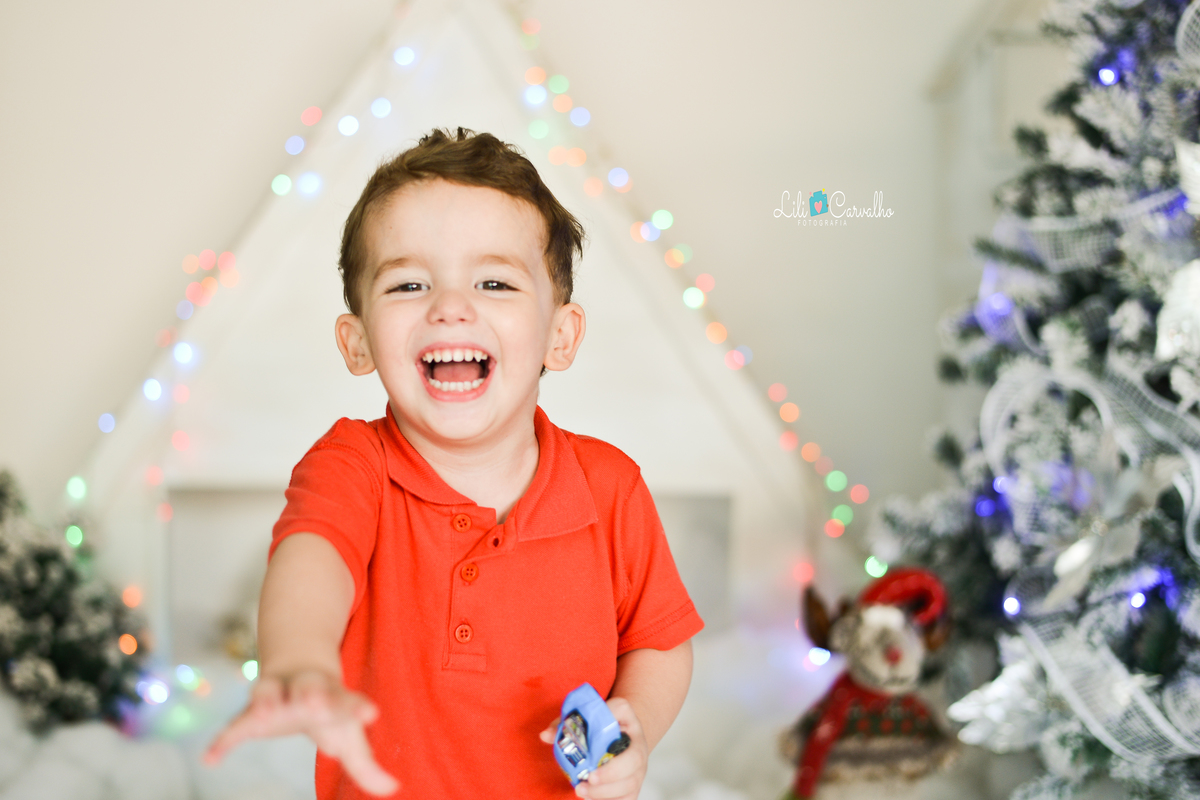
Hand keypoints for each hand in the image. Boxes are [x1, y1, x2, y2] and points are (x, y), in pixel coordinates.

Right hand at [204, 669, 399, 796]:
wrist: (296, 668)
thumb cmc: (328, 710)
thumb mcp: (348, 735)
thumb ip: (365, 765)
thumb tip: (393, 789)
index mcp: (332, 696)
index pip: (347, 701)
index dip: (358, 708)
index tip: (372, 713)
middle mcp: (303, 690)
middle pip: (309, 689)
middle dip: (312, 695)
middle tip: (316, 703)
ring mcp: (275, 695)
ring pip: (269, 691)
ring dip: (268, 701)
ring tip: (266, 715)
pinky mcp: (249, 712)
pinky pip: (234, 725)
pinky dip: (222, 740)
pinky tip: (210, 760)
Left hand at [539, 696, 647, 799]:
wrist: (623, 742)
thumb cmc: (603, 731)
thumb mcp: (588, 722)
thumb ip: (568, 725)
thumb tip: (546, 735)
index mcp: (626, 721)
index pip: (621, 709)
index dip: (609, 715)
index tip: (592, 729)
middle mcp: (637, 745)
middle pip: (634, 758)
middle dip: (611, 772)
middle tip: (590, 778)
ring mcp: (638, 769)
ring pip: (630, 784)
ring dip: (605, 791)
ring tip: (581, 791)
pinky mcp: (633, 788)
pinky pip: (627, 798)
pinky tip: (590, 798)